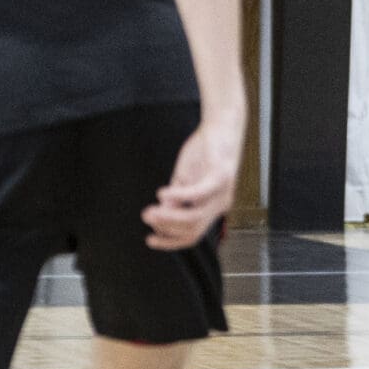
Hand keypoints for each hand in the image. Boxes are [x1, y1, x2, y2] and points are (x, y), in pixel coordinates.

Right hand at [144, 117, 241, 249]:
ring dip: (169, 216)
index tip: (150, 239)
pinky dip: (179, 195)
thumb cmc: (203, 152)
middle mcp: (220, 205)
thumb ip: (176, 197)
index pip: (193, 235)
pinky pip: (198, 193)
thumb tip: (162, 213)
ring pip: (195, 216)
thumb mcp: (185, 178)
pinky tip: (161, 193)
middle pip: (192, 229)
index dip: (171, 242)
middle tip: (146, 216)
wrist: (221, 127)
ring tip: (150, 210)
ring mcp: (222, 192)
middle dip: (166, 227)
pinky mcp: (221, 176)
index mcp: (213, 208)